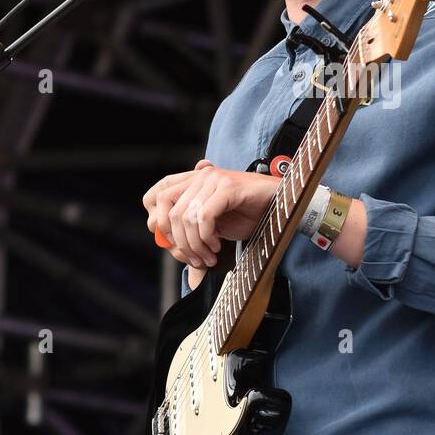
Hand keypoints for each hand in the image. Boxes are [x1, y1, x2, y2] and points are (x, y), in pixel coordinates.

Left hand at [142, 159, 280, 269]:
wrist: (279, 206)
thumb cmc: (247, 214)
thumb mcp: (212, 223)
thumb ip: (190, 228)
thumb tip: (167, 243)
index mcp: (191, 181)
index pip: (155, 196)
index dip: (158, 223)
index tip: (172, 246)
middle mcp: (199, 176)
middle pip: (168, 212)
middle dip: (178, 242)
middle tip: (194, 258)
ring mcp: (213, 179)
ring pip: (186, 217)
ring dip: (195, 245)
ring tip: (208, 256)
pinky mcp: (227, 187)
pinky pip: (204, 216)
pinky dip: (207, 237)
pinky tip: (217, 246)